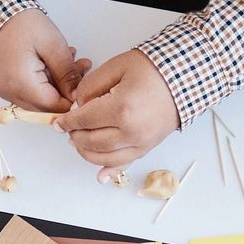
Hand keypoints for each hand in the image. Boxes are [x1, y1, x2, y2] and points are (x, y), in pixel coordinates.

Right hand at [0, 9, 89, 113]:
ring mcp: (7, 91)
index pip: (54, 107)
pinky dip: (46, 82)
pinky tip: (54, 65)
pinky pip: (31, 92)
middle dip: (67, 89)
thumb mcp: (53, 46)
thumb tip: (77, 95)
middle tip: (80, 67)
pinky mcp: (8, 86)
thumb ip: (67, 74)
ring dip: (58, 84)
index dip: (73, 99)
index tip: (85, 85)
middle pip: (48, 105)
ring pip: (41, 100)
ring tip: (70, 62)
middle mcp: (11, 92)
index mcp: (21, 84)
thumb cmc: (21, 24)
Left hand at [57, 50, 179, 168]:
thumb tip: (78, 106)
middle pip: (91, 142)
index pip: (83, 120)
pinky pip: (126, 164)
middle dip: (75, 136)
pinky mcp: (147, 147)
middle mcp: (131, 131)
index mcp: (121, 109)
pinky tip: (101, 177)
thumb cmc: (154, 69)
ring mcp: (141, 142)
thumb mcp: (116, 67)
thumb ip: (91, 87)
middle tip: (69, 127)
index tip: (58, 122)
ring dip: (86, 152)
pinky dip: (111, 171)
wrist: (185, 77)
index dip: (67, 122)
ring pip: (104, 157)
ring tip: (79, 141)